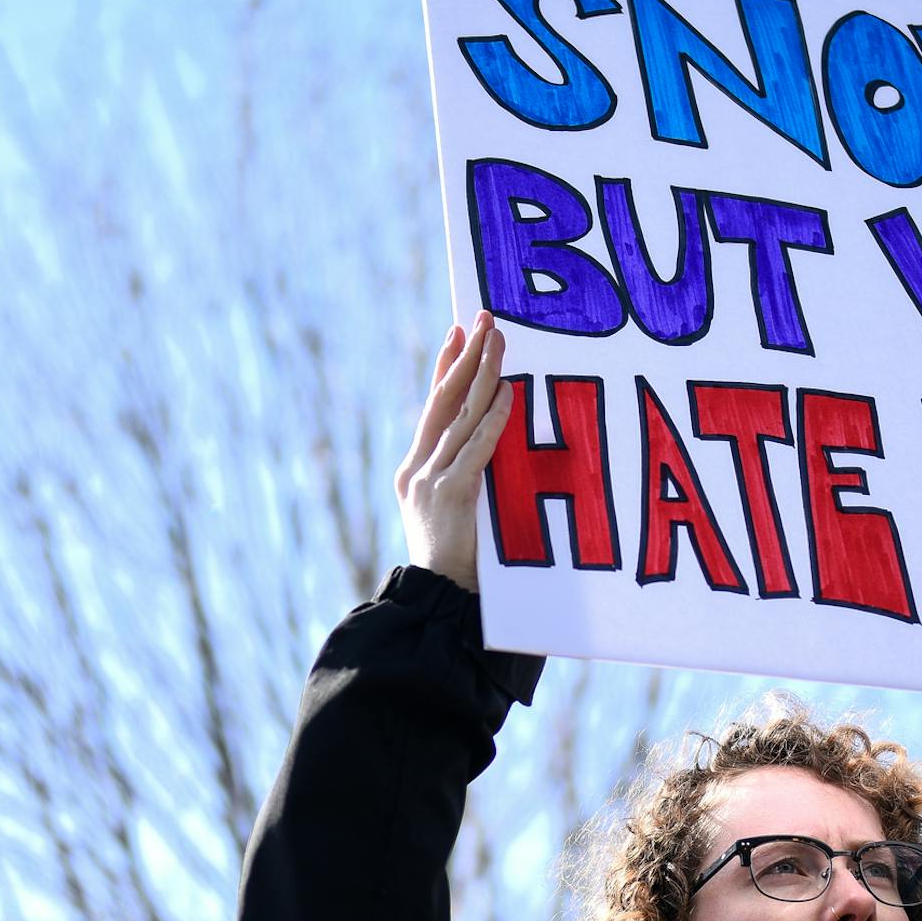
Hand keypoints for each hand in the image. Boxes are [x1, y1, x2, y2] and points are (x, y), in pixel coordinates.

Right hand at [395, 313, 513, 591]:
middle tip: (483, 318)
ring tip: (497, 338)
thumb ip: (466, 477)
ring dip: (481, 373)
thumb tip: (497, 445)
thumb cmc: (460, 564)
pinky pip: (476, 447)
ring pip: (459, 415)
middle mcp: (417, 470)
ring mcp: (430, 481)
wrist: (441, 602)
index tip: (459, 331)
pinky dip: (493, 417)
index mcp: (414, 471)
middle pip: (442, 400)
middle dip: (464, 356)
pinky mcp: (451, 495)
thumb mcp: (457, 513)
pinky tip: (507, 390)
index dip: (445, 367)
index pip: (432, 408)